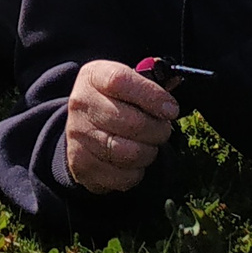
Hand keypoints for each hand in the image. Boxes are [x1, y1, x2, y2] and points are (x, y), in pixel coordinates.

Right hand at [63, 59, 179, 193]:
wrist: (81, 126)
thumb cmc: (114, 100)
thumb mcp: (126, 81)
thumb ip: (150, 83)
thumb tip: (172, 95)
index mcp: (93, 76)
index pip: (121, 81)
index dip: (151, 96)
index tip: (171, 109)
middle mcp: (81, 104)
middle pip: (131, 122)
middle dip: (158, 129)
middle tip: (164, 129)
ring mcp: (78, 136)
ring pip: (129, 153)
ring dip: (149, 152)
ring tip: (149, 145)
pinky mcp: (82, 165)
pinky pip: (123, 176)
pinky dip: (136, 172)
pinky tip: (134, 161)